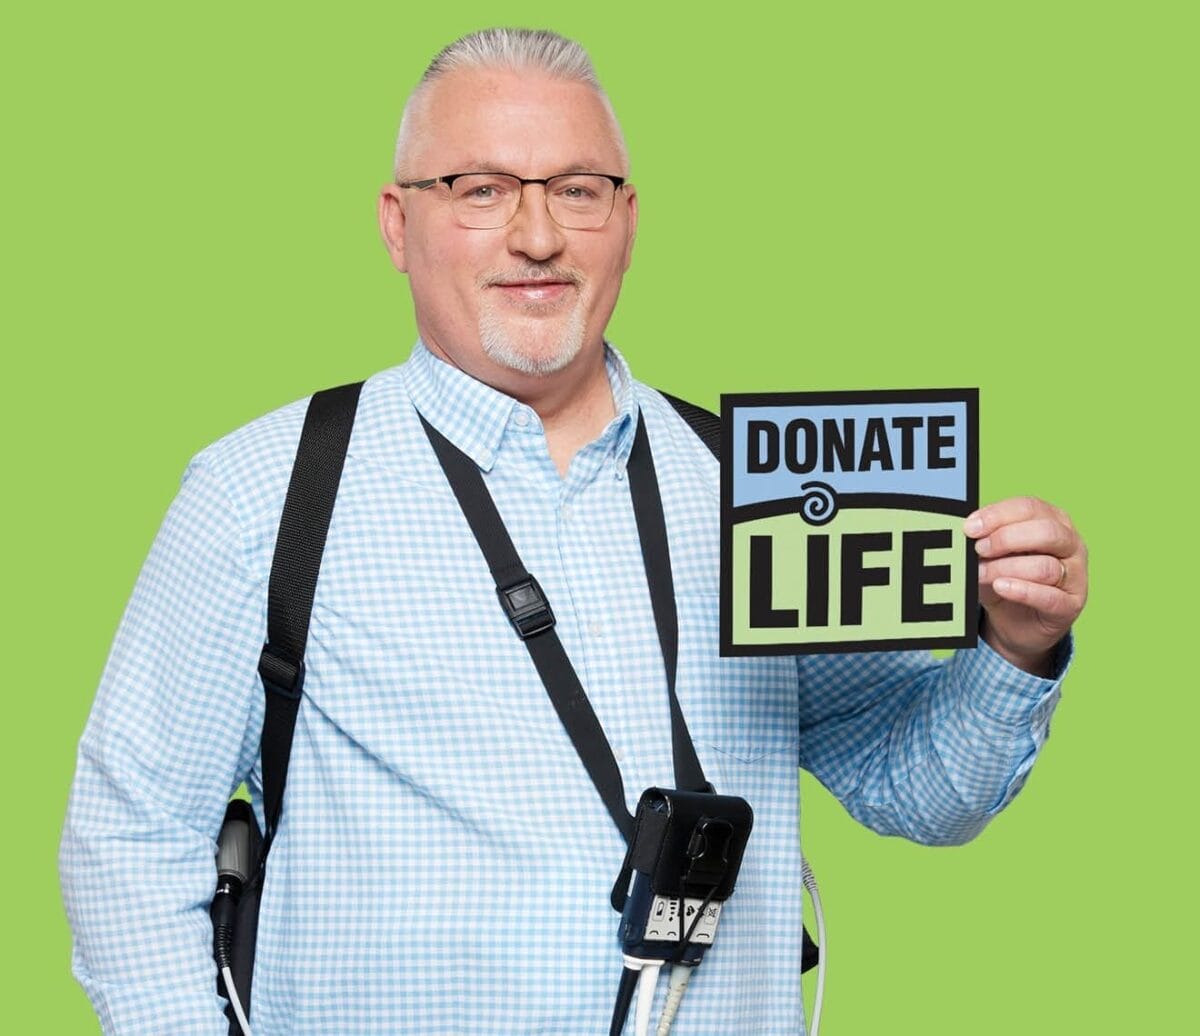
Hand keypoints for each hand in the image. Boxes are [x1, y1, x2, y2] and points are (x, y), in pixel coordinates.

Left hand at [964, 496, 1087, 676]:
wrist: (1018, 622)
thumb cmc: (1008, 578)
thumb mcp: (993, 555)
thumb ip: (986, 540)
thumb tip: (967, 531)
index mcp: (1054, 521)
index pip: (1029, 507)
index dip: (997, 515)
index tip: (969, 527)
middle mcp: (1070, 544)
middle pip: (1046, 532)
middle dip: (1006, 539)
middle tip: (978, 549)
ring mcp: (1076, 575)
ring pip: (1046, 566)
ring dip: (1006, 568)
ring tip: (981, 573)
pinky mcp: (1071, 605)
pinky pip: (1050, 597)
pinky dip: (1022, 591)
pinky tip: (1001, 587)